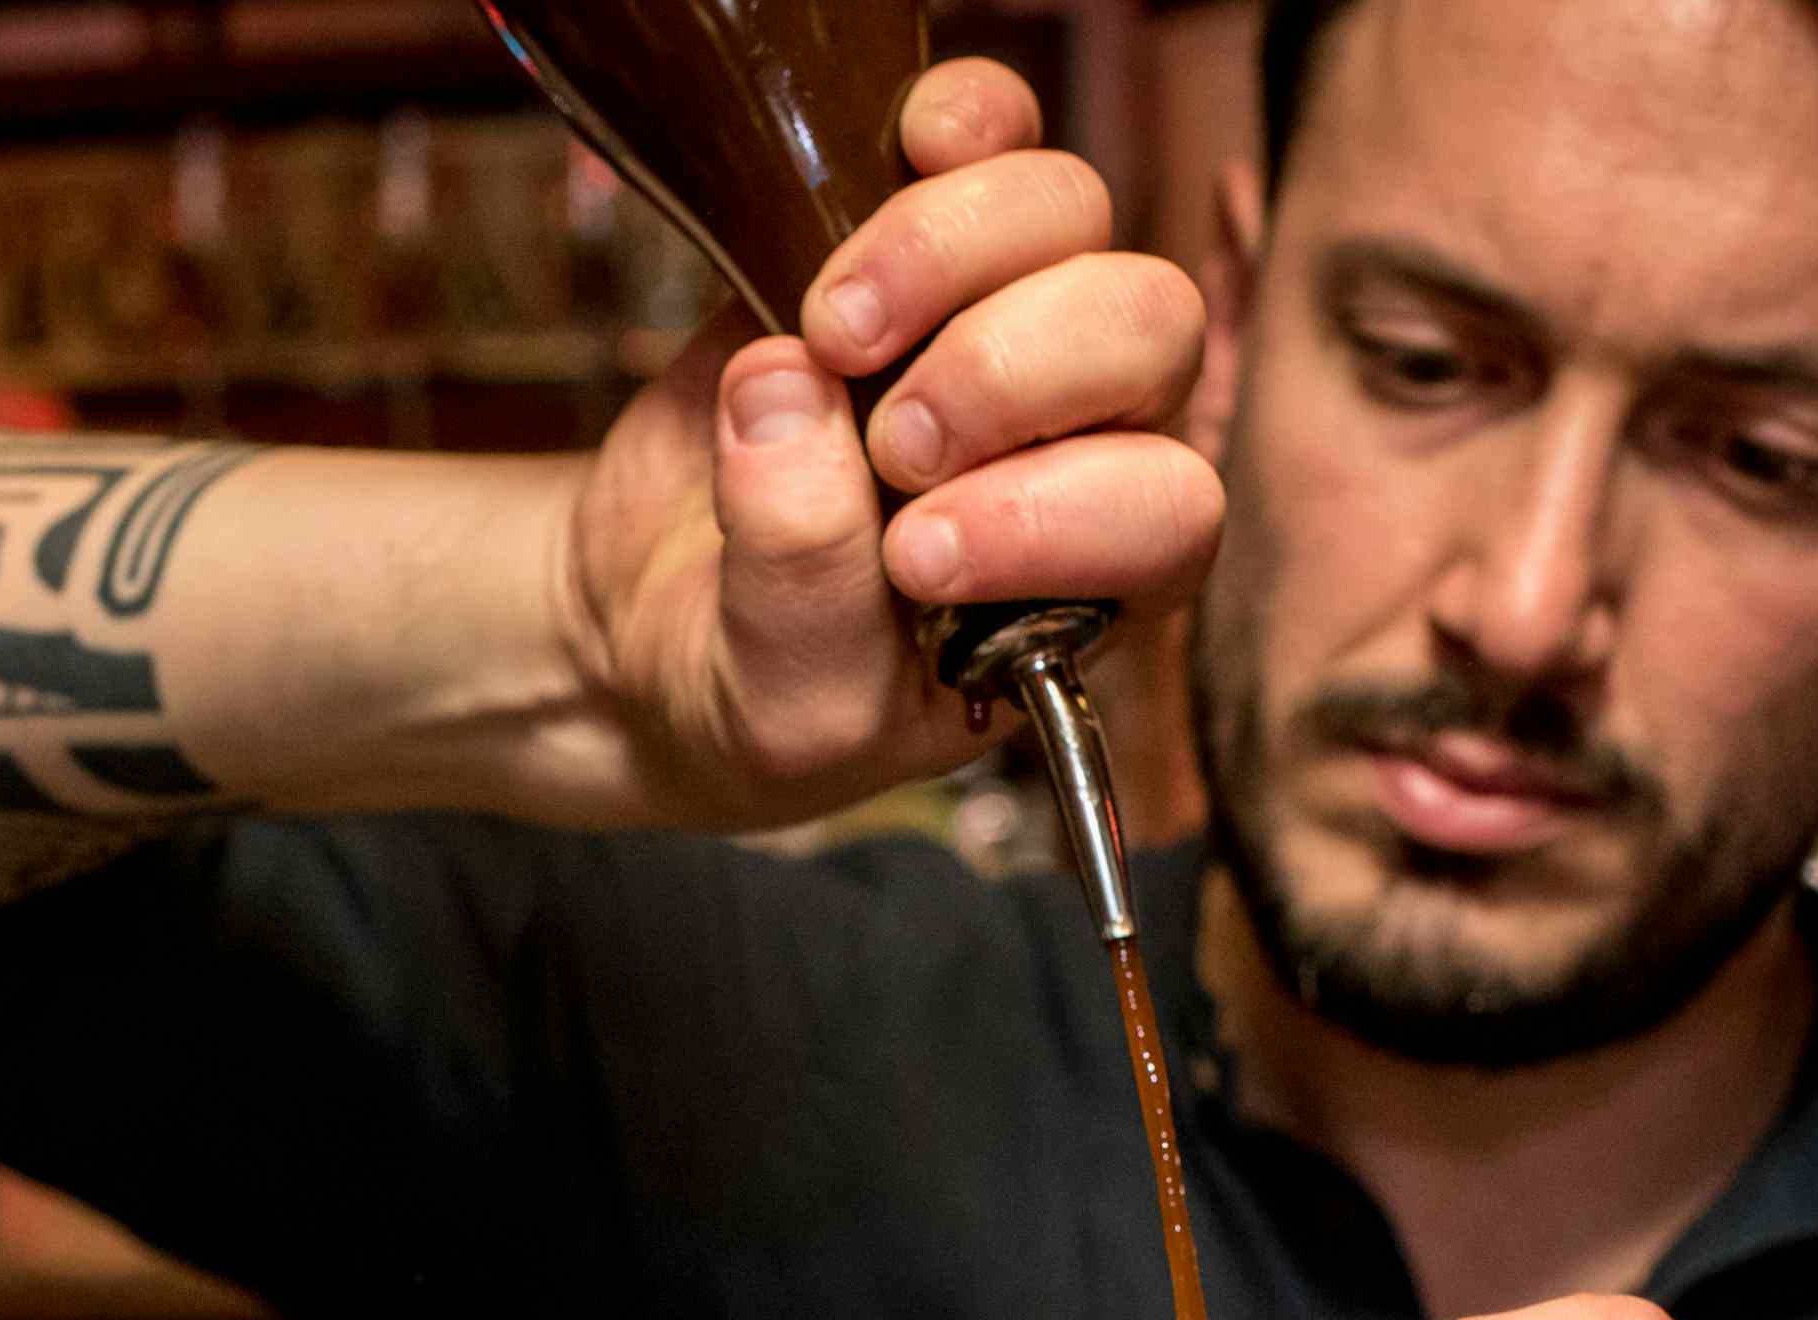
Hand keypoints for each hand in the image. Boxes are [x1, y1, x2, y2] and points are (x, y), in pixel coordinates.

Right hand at [558, 59, 1220, 829]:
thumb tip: (786, 386)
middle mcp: (1086, 434)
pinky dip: (955, 123)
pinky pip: (990, 131)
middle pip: (1145, 330)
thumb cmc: (756, 683)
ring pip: (1068, 216)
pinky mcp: (917, 241)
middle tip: (889, 447)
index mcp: (1099, 578)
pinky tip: (894, 160)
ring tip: (829, 333)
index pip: (1164, 510)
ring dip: (947, 254)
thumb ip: (803, 580)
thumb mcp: (781, 697)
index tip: (912, 557)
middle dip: (1009, 373)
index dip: (1055, 514)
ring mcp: (1006, 318)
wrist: (653, 613)